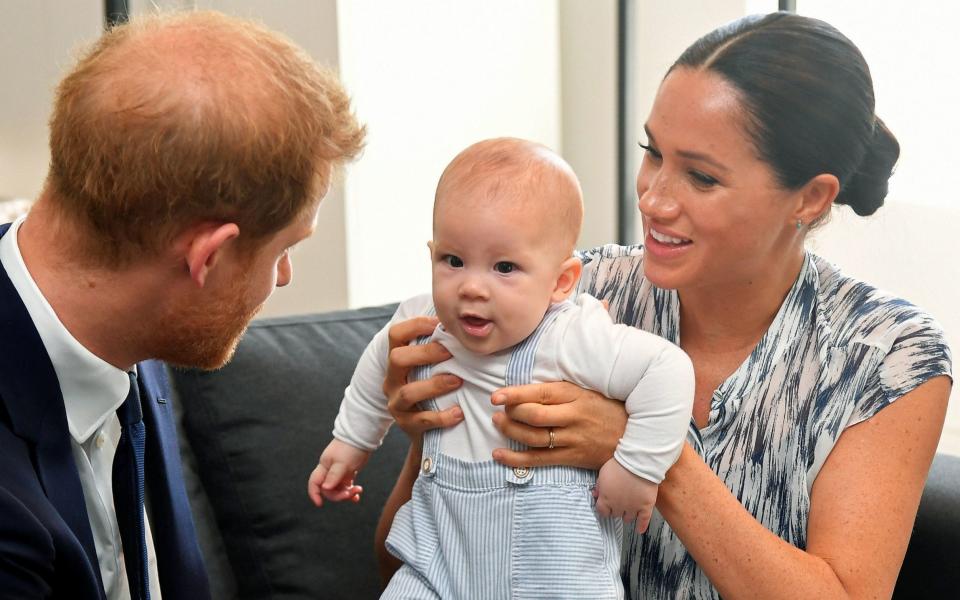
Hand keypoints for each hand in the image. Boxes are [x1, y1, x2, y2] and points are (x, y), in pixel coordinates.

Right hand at [307, 439, 368, 506]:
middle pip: (328, 489)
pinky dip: (351, 491)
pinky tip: (357, 495)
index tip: (320, 504)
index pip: (314, 482)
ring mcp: (339, 472)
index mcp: (324, 466)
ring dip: (347, 493)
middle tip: (350, 493)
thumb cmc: (351, 448)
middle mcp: (329, 470)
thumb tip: (325, 488)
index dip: (314, 493)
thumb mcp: (342, 463)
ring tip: (358, 490)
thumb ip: (334, 476)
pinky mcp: (348, 472)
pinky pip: (347, 486)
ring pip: (338, 489)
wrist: (362, 437)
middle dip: (339, 495)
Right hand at [384, 316, 463, 436]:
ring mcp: (396, 403)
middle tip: (450, 351)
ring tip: (458, 381)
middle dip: (425, 353)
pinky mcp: (406, 424)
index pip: (396, 334)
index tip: (439, 323)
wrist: (427, 430)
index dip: (415, 325)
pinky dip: (441, 417)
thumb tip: (464, 321)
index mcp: (397, 360)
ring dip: (435, 385)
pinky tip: (459, 413)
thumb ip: (440, 346)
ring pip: (408, 392)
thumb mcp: (430, 367)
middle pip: (397, 358)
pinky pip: (421, 420)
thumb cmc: (433, 388)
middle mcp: (392, 379)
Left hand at [489, 381, 626, 469]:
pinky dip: (516, 459)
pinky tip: (499, 455)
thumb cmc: (607, 410)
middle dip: (510, 414)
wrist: (635, 438)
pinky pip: (539, 460)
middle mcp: (573, 417)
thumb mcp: (587, 392)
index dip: (515, 394)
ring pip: (533, 437)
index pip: (540, 393)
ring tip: (497, 424)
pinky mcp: (572, 458)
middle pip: (534, 416)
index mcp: (575, 395)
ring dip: (510, 431)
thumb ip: (560, 391)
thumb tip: (527, 390)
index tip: (496, 396)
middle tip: (498, 411)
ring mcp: (573, 439)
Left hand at [595, 458, 657, 532]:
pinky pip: (643, 520)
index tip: (606, 506)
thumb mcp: (603, 473)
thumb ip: (599, 486)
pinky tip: (640, 530)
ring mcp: (632, 507)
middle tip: (619, 504)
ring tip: (629, 511)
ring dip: (627, 515)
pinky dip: (641, 526)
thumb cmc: (619, 465)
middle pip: (615, 514)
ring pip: (628, 518)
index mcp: (606, 499)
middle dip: (616, 509)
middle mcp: (618, 506)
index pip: (602, 512)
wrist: (638, 463)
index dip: (604, 509)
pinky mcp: (645, 506)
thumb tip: (595, 495)